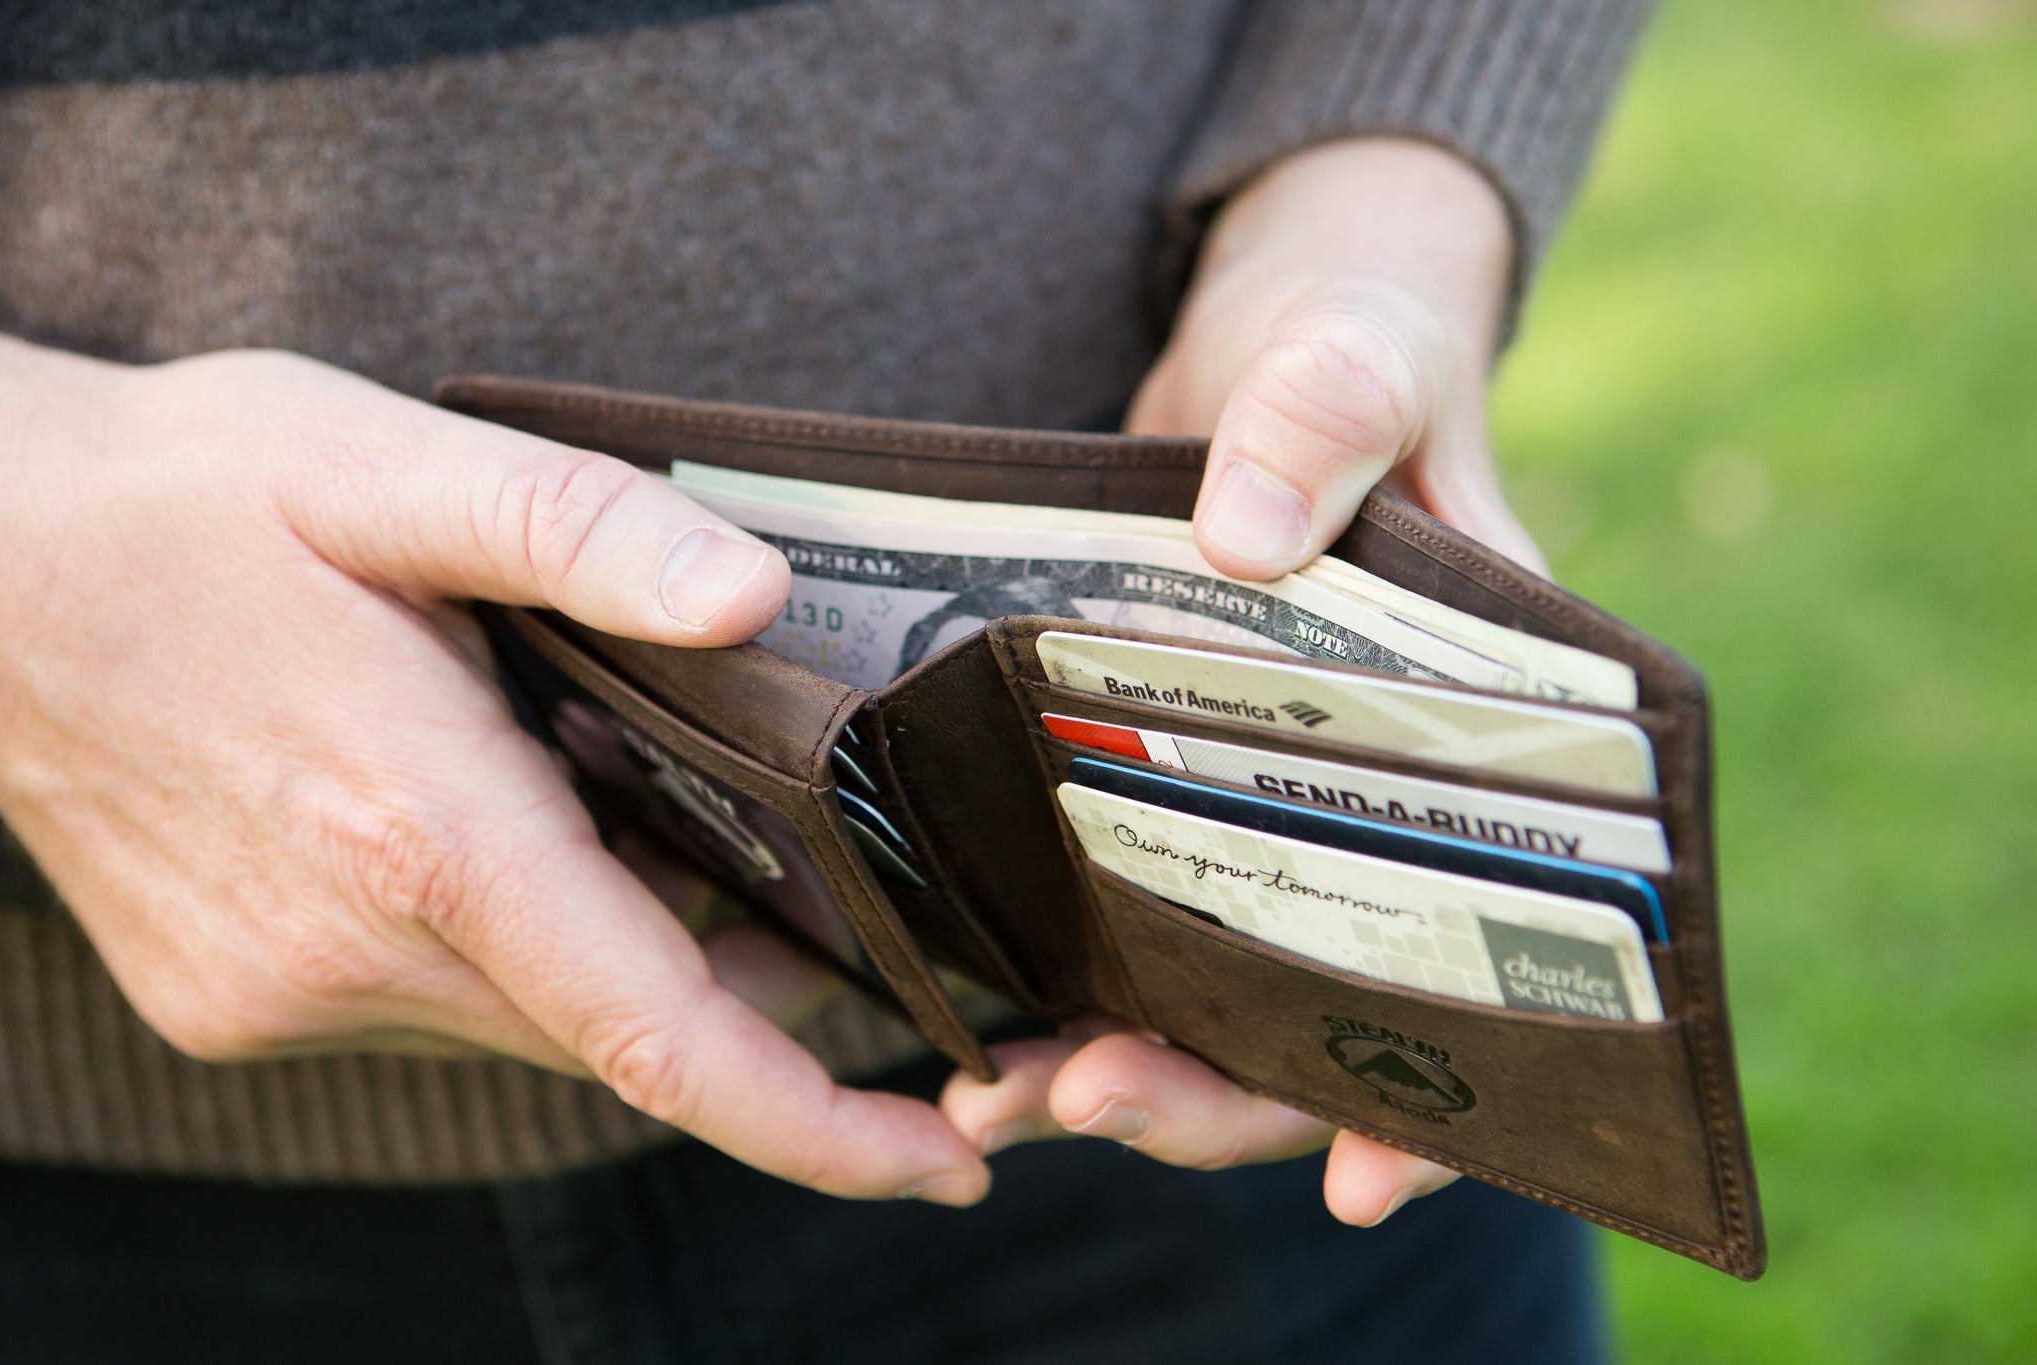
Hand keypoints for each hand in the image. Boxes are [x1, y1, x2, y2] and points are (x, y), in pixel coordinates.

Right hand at [0, 338, 989, 1205]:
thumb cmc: (180, 499)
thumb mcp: (387, 464)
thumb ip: (583, 530)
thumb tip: (759, 599)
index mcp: (418, 829)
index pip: (655, 1036)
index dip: (812, 1123)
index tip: (937, 1167)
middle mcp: (350, 946)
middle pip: (614, 1032)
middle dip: (747, 1010)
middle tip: (842, 922)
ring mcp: (285, 989)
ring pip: (530, 1023)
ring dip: (622, 966)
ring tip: (673, 836)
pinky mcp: (242, 996)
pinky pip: (442, 1006)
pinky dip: (519, 954)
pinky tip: (522, 839)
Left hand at [942, 139, 1542, 1223]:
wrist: (1264, 349)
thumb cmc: (1352, 350)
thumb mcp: (1355, 355)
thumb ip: (1327, 414)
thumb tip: (1251, 535)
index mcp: (1485, 745)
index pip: (1487, 955)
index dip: (1440, 1090)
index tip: (1360, 1181)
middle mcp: (1378, 811)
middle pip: (1324, 1014)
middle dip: (1220, 1090)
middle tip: (1091, 1100)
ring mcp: (1264, 812)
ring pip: (1216, 994)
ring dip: (1124, 1065)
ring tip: (1004, 1096)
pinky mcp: (1158, 785)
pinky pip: (1125, 917)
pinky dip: (1062, 981)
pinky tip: (975, 1025)